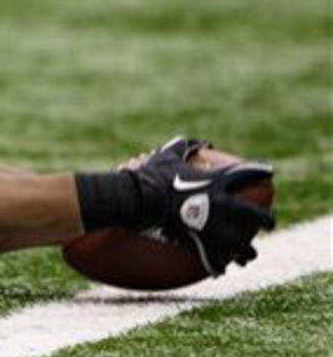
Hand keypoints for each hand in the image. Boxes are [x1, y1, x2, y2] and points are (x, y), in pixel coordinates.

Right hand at [130, 137, 275, 275]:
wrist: (142, 199)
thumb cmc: (153, 176)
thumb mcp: (166, 157)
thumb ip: (177, 148)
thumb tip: (181, 141)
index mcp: (217, 183)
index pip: (248, 175)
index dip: (260, 173)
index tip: (268, 174)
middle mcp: (223, 206)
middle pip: (255, 216)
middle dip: (266, 220)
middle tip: (268, 223)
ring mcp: (214, 228)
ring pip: (242, 246)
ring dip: (247, 251)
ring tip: (249, 255)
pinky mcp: (200, 243)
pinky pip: (215, 259)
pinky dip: (218, 265)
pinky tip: (221, 269)